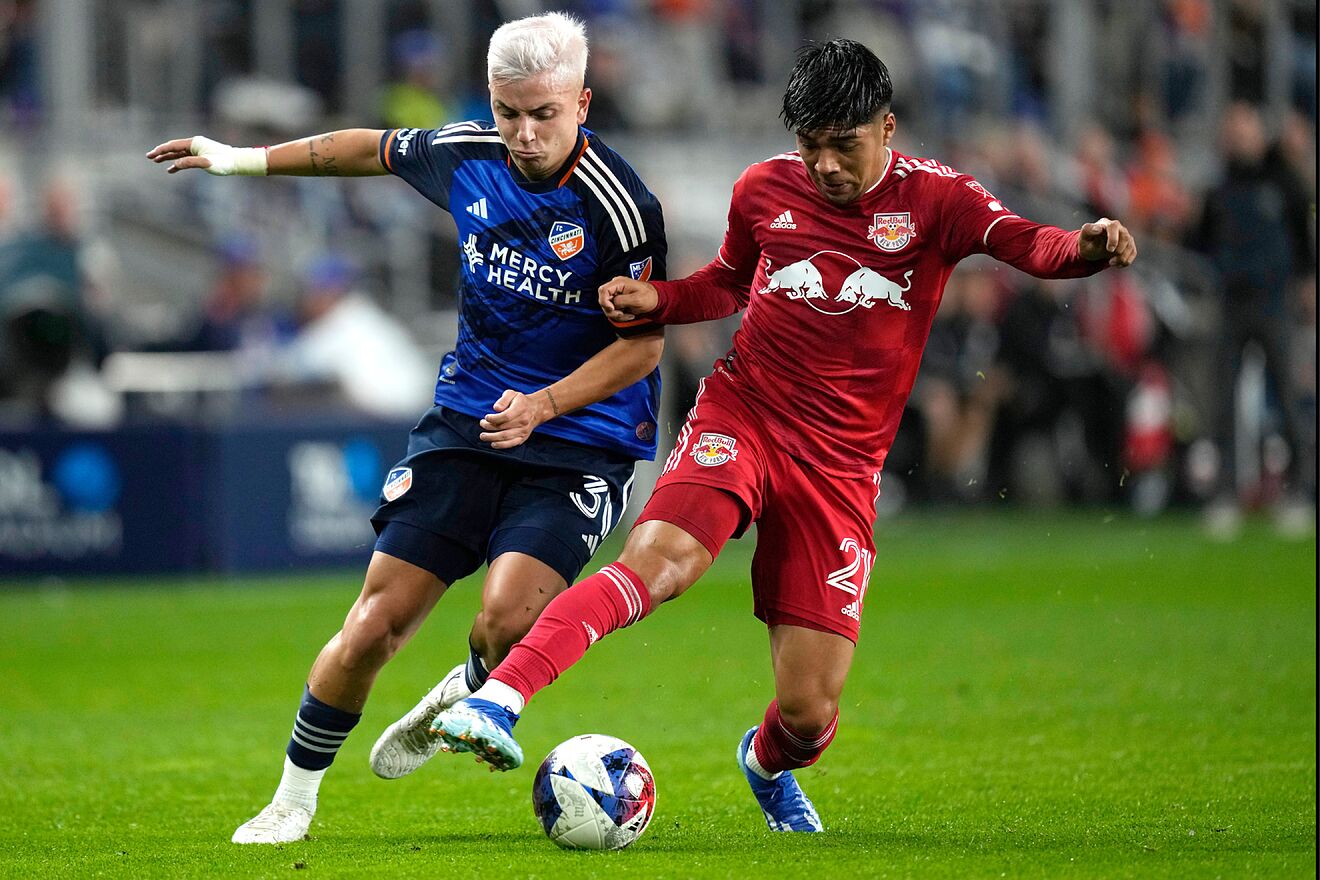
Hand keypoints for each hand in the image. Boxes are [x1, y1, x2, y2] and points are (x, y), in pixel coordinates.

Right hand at [146, 136, 266, 175]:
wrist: (237, 162)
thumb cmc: (223, 162)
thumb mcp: (206, 163)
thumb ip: (190, 162)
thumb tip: (176, 164)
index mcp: (194, 143)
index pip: (173, 146)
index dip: (161, 150)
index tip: (151, 155)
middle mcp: (194, 144)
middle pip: (173, 148)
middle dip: (161, 152)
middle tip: (149, 157)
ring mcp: (198, 150)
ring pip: (178, 153)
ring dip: (168, 157)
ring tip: (156, 162)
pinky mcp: (201, 156)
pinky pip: (186, 158)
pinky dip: (178, 163)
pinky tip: (171, 169)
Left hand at [479, 389, 552, 448]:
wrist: (536, 410)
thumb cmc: (520, 401)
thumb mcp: (512, 394)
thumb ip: (503, 400)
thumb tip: (496, 409)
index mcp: (521, 408)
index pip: (505, 416)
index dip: (494, 418)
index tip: (486, 417)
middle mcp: (523, 421)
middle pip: (503, 427)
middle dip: (489, 427)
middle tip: (482, 424)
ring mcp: (523, 430)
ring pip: (506, 437)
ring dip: (492, 437)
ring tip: (483, 436)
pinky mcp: (523, 437)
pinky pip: (511, 443)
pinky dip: (501, 445)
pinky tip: (493, 444)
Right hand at [599, 277, 658, 321]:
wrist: (655, 299)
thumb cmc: (649, 296)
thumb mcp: (636, 299)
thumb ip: (621, 300)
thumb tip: (612, 304)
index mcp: (619, 283)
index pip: (602, 290)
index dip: (604, 301)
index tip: (612, 309)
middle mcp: (615, 287)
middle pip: (603, 300)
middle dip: (612, 311)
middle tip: (622, 314)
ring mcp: (616, 295)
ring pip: (607, 308)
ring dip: (617, 315)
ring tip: (629, 315)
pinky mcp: (618, 302)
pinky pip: (613, 311)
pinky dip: (620, 316)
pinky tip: (628, 315)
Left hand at [1078, 218, 1136, 266]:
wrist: (1091, 248)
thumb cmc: (1087, 241)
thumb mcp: (1083, 237)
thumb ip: (1088, 230)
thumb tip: (1098, 229)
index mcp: (1106, 224)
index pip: (1113, 226)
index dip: (1113, 238)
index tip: (1110, 250)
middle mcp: (1118, 228)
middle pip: (1125, 237)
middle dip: (1119, 250)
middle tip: (1110, 260)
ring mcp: (1125, 236)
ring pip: (1130, 246)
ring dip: (1122, 258)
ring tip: (1111, 263)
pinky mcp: (1129, 245)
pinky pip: (1133, 252)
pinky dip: (1126, 261)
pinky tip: (1117, 265)